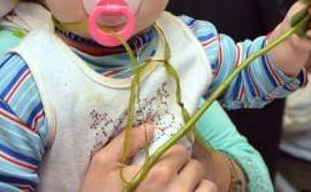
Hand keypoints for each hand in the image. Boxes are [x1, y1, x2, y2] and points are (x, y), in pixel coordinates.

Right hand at [81, 122, 216, 191]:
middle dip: (184, 170)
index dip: (171, 156)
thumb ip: (127, 140)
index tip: (163, 164)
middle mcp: (177, 191)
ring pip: (207, 186)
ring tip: (180, 191)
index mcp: (159, 174)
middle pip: (196, 167)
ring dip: (196, 186)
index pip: (180, 151)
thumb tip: (151, 126)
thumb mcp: (103, 165)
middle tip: (170, 179)